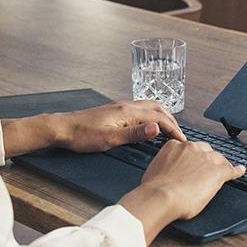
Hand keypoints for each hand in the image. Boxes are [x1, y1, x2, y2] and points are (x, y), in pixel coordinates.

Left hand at [0, 100, 184, 157]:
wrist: (63, 128)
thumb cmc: (83, 136)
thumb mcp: (110, 139)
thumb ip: (135, 134)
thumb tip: (157, 129)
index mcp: (128, 111)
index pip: (159, 118)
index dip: (174, 130)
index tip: (183, 141)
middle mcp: (126, 105)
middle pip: (157, 108)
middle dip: (171, 120)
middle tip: (179, 135)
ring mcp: (120, 106)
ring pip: (149, 106)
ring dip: (162, 116)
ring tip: (169, 129)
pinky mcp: (115, 110)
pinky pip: (140, 109)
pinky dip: (151, 116)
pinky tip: (148, 126)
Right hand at [119, 140, 244, 242]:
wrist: (160, 196)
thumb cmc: (154, 188)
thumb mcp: (155, 170)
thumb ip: (164, 166)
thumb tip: (164, 173)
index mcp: (175, 146)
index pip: (188, 148)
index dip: (192, 157)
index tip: (192, 163)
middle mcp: (191, 148)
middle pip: (206, 150)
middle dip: (207, 159)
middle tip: (206, 169)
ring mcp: (206, 159)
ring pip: (218, 159)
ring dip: (221, 165)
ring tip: (224, 170)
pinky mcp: (217, 172)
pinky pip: (231, 169)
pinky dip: (237, 171)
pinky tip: (240, 171)